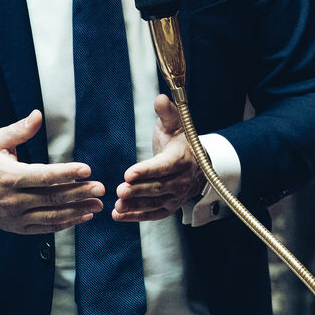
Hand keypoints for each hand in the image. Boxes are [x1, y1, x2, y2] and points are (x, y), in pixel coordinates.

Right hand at [0, 110, 104, 233]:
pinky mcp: (19, 227)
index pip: (43, 176)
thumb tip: (37, 115)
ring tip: (98, 204)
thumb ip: (19, 130)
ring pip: (52, 216)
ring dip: (78, 211)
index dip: (66, 173)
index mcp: (10, 177)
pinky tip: (83, 216)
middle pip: (52, 198)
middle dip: (79, 193)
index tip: (87, 169)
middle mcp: (14, 199)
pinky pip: (46, 227)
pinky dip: (66, 224)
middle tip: (101, 188)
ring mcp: (16, 216)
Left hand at [112, 95, 206, 222]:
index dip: (147, 170)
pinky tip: (119, 215)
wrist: (196, 164)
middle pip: (159, 187)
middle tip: (120, 190)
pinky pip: (154, 214)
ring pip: (156, 203)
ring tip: (118, 205)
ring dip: (136, 206)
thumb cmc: (180, 141)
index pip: (164, 166)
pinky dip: (136, 217)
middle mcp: (182, 180)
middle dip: (139, 190)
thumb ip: (167, 113)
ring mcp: (177, 196)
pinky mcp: (170, 207)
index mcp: (181, 158)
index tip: (129, 173)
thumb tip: (160, 98)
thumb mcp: (175, 124)